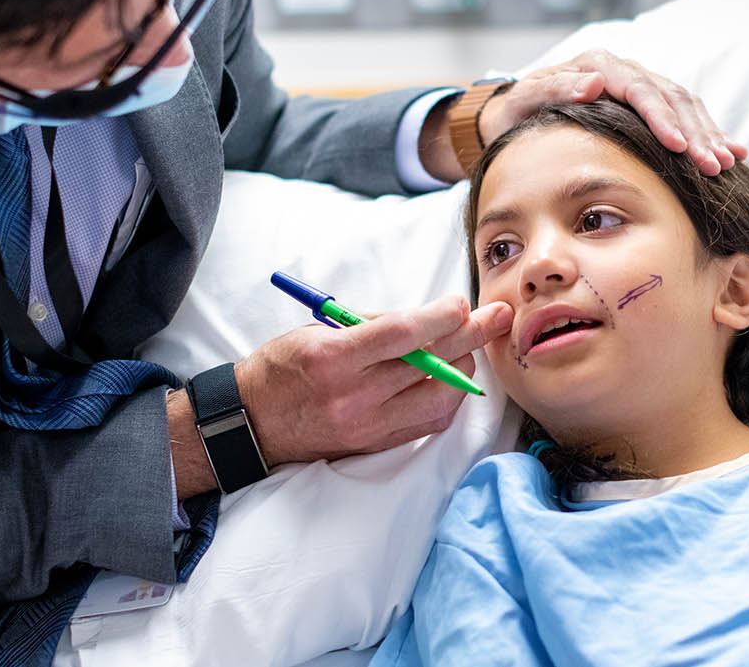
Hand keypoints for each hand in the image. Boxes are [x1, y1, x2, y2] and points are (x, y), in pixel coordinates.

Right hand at [235, 296, 512, 463]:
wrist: (253, 422)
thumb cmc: (283, 368)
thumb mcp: (316, 332)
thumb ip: (371, 325)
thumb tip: (424, 317)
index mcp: (333, 360)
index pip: (400, 335)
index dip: (439, 317)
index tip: (461, 303)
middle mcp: (354, 397)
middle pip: (428, 364)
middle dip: (468, 336)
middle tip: (495, 317)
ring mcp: (368, 426)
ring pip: (439, 399)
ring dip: (461, 369)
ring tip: (467, 348)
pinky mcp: (377, 445)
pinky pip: (429, 422)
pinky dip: (446, 398)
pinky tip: (449, 379)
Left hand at [480, 48, 748, 175]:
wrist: (516, 113)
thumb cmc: (519, 112)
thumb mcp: (526, 100)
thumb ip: (556, 89)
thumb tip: (592, 83)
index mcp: (597, 65)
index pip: (638, 89)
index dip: (661, 118)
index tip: (678, 146)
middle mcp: (623, 71)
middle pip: (669, 97)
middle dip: (694, 134)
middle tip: (713, 166)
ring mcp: (638, 85)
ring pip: (684, 105)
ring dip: (708, 134)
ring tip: (728, 162)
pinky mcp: (648, 103)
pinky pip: (685, 113)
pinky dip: (708, 132)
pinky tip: (731, 151)